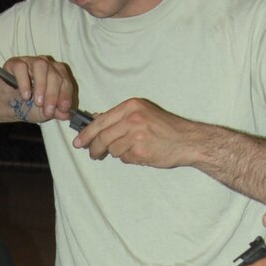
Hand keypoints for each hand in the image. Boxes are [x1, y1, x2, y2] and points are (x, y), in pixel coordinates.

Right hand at [0, 56, 75, 122]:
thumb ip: (57, 112)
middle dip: (53, 94)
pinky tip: (25, 95)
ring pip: (41, 65)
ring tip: (38, 102)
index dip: (65, 95)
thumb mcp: (45, 113)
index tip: (63, 108)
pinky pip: (21, 67)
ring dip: (41, 85)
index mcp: (56, 74)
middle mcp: (45, 65)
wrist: (6, 109)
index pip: (65, 80)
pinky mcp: (14, 63)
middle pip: (55, 74)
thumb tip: (67, 114)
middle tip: (48, 110)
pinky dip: (25, 82)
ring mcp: (30, 61)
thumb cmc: (27, 107)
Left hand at [74, 95, 193, 166]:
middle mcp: (132, 118)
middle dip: (94, 148)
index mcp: (131, 106)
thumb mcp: (142, 113)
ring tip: (132, 150)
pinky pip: (125, 158)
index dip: (86, 133)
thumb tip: (94, 119)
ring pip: (112, 150)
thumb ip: (118, 117)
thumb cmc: (165, 127)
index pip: (100, 121)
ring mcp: (136, 135)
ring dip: (118, 154)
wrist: (187, 140)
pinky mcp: (140, 150)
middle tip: (93, 154)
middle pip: (102, 137)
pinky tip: (141, 154)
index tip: (78, 142)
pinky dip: (129, 159)